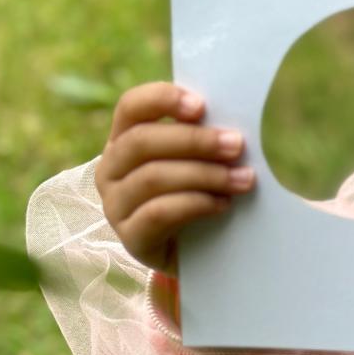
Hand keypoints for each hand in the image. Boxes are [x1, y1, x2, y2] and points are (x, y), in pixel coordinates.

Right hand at [94, 82, 255, 274]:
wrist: (197, 254)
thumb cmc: (198, 195)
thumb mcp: (198, 161)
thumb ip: (203, 139)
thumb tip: (230, 124)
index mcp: (124, 139)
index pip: (131, 107)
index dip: (163, 100)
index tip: (202, 106)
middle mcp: (110, 169)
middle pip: (142, 141)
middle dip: (195, 141)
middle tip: (236, 145)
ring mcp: (115, 205)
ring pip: (153, 177)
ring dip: (204, 175)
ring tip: (242, 179)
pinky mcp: (131, 238)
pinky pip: (159, 213)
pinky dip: (195, 205)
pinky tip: (223, 205)